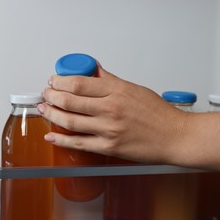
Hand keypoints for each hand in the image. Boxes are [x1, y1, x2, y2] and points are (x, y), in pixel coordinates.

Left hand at [38, 65, 187, 163]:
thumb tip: (94, 71)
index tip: (54, 81)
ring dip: (52, 114)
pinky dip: (61, 139)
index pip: (79, 82)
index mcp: (117, 91)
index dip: (61, 81)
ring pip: (70, 120)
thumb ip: (111, 81)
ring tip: (44, 109)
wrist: (175, 137)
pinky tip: (51, 136)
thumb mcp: (135, 90)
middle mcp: (111, 109)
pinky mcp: (109, 147)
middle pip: (70, 100)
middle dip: (52, 96)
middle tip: (46, 94)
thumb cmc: (160, 115)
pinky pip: (78, 143)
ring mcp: (108, 129)